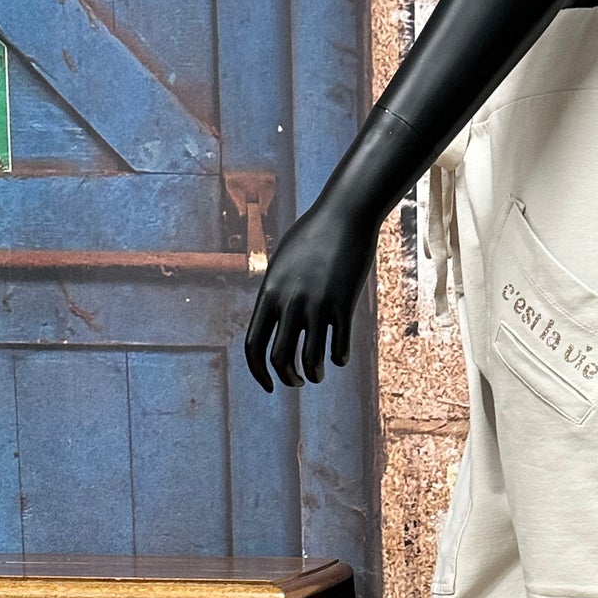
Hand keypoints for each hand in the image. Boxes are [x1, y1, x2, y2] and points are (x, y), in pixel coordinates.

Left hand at [244, 192, 380, 391]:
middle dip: (288, 378)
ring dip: (315, 374)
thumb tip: (275, 319)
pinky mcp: (343, 304)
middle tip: (298, 382)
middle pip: (279, 358)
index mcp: (270, 293)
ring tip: (318, 375)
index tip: (269, 384)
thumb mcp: (284, 263)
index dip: (258, 372)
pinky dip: (339, 358)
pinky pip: (339, 346)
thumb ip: (277, 292)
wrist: (345, 214)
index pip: (253, 345)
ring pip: (311, 359)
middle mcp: (290, 302)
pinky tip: (340, 357)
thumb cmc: (313, 235)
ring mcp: (317, 304)